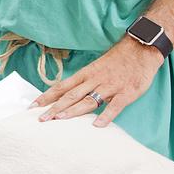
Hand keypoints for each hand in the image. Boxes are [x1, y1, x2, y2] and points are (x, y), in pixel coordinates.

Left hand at [32, 37, 163, 126]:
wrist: (141, 48)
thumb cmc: (118, 60)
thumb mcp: (96, 68)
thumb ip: (85, 83)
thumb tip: (69, 97)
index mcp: (85, 74)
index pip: (62, 86)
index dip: (47, 96)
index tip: (33, 105)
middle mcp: (94, 80)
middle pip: (70, 95)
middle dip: (54, 107)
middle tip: (41, 118)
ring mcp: (110, 86)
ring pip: (88, 100)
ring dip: (73, 111)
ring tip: (59, 120)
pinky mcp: (126, 92)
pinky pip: (115, 106)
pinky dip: (106, 115)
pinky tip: (97, 125)